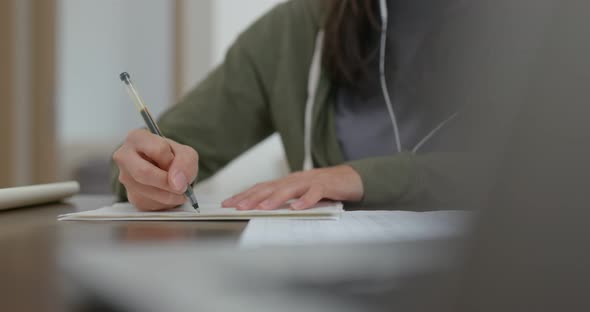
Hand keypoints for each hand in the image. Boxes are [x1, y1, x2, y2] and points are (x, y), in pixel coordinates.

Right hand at [113, 129, 198, 210]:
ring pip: (147, 191)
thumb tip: (177, 184)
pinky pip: (149, 203)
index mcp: (137, 138)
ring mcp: (125, 178)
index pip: (158, 150)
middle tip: (181, 187)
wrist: (166, 171)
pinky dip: (165, 203)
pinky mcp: (130, 196)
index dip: (172, 160)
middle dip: (167, 182)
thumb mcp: (186, 153)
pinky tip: (168, 194)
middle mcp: (124, 157)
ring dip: (169, 195)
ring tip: (178, 190)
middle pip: (143, 173)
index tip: (176, 164)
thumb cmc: (173, 157)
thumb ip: (185, 163)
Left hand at [222, 165, 363, 209]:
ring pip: (289, 189)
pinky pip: (315, 193)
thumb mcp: (299, 194)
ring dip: (275, 198)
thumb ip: (284, 200)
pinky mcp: (326, 186)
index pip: (261, 187)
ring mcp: (310, 181)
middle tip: (238, 207)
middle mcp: (295, 179)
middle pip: (270, 187)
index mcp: (286, 182)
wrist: (350, 178)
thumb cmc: (323, 188)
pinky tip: (298, 208)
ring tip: (262, 207)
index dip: (244, 195)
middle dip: (252, 197)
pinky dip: (306, 200)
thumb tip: (261, 211)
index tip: (228, 204)